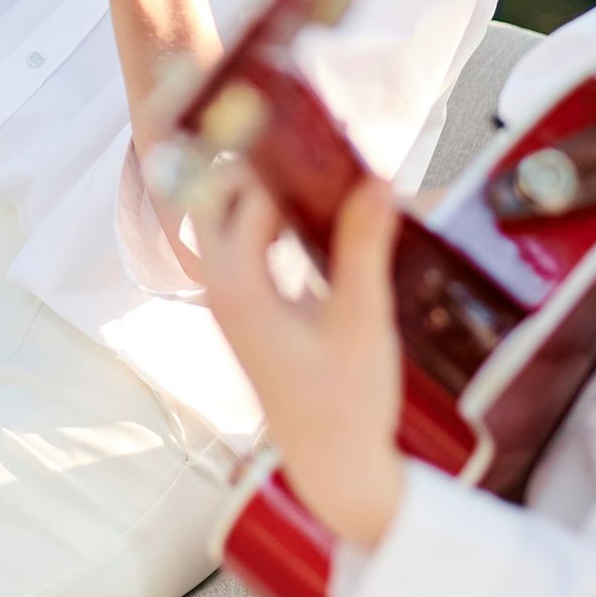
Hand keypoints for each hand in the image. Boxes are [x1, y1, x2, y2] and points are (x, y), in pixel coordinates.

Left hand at [195, 161, 406, 547]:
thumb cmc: (346, 402)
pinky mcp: (248, 312)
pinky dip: (269, 223)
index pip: (249, 195)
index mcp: (238, 286)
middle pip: (217, 198)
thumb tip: (378, 179)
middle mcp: (221, 288)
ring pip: (227, 222)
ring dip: (262, 193)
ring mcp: (230, 301)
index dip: (286, 160)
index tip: (322, 130)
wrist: (334, 467)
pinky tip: (314, 220)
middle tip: (309, 147)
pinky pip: (245, 247)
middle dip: (255, 166)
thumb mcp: (363, 321)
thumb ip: (364, 246)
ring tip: (318, 174)